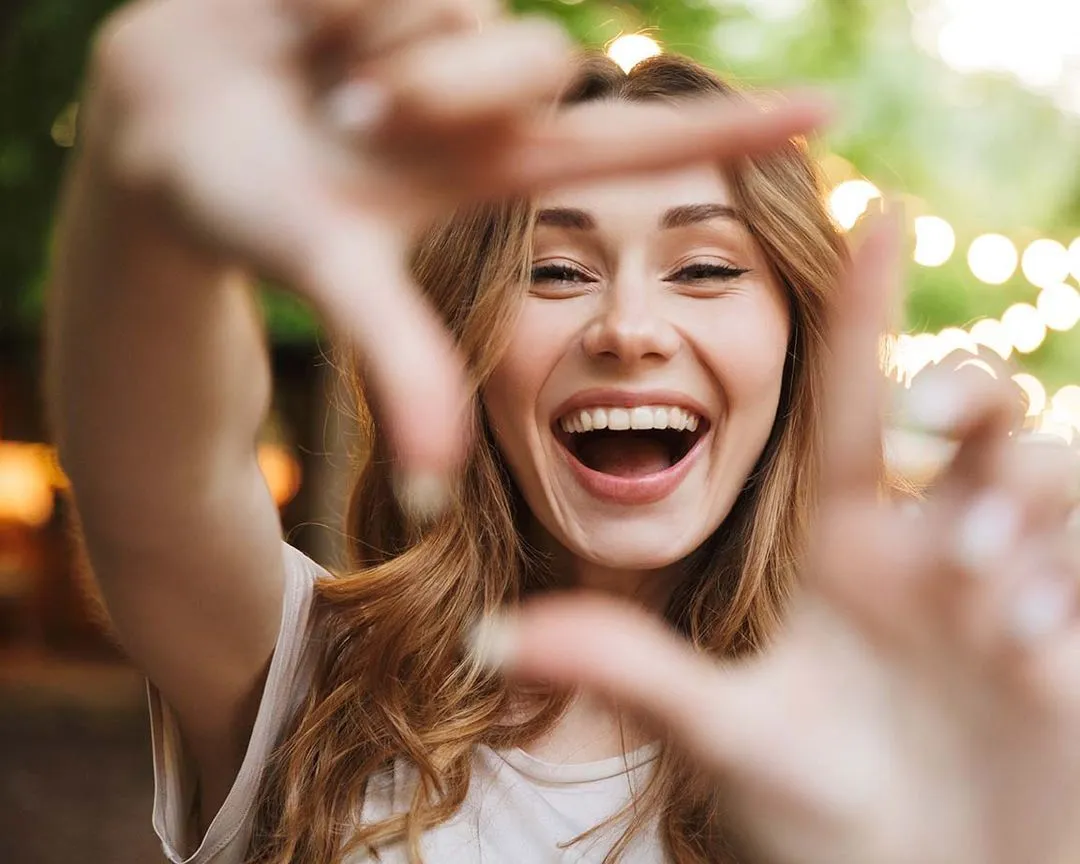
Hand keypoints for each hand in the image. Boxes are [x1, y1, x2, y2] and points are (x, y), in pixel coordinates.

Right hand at [80, 0, 829, 509]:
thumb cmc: (240, 215)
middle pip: (537, 60)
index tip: (830, 114)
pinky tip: (299, 23)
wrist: (159, 132)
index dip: (730, 136)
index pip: (636, 150)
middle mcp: (485, 95)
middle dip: (443, 90)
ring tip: (316, 82)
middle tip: (353, 120)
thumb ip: (398, 362)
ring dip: (377, 47)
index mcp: (496, 170)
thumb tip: (433, 489)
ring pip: (467, 9)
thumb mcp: (331, 277)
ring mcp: (444, 28)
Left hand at [478, 215, 1079, 863]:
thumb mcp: (724, 732)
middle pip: (976, 406)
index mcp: (843, 545)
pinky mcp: (1072, 637)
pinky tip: (1030, 655)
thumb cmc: (818, 814)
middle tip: (940, 430)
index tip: (871, 205)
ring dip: (1026, 509)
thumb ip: (627, 670)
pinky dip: (1066, 588)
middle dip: (972, 391)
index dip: (863, 306)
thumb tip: (493, 637)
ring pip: (1049, 470)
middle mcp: (928, 547)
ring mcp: (1007, 587)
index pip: (853, 402)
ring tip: (984, 602)